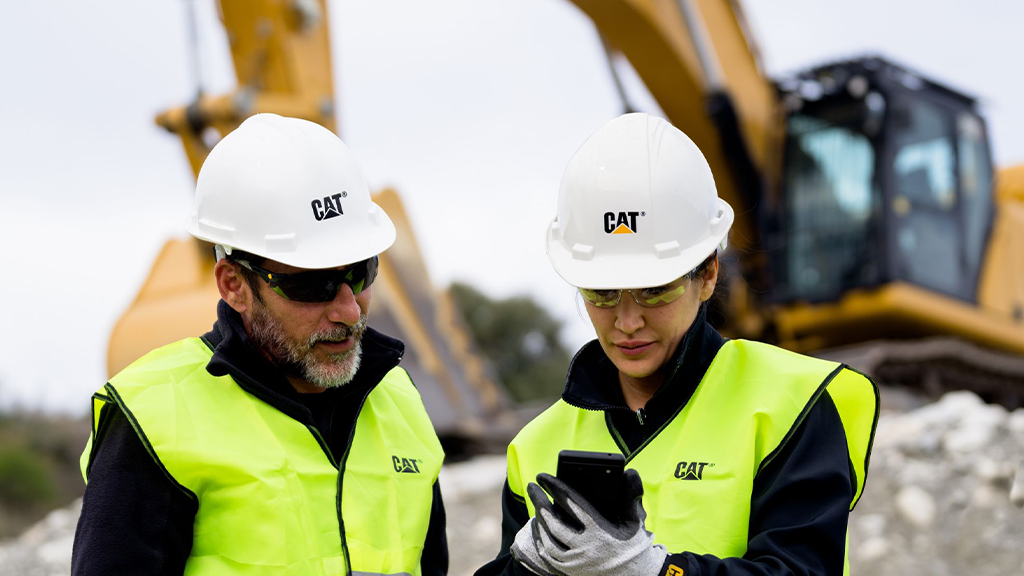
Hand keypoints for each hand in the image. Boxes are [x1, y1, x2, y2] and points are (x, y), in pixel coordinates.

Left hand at [519, 468, 667, 575]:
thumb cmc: (634, 545)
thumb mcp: (635, 522)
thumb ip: (631, 496)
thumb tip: (630, 472)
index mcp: (600, 533)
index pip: (572, 505)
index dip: (555, 488)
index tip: (543, 476)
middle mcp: (585, 549)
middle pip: (554, 522)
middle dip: (539, 502)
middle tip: (531, 487)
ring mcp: (576, 563)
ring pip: (547, 540)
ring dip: (538, 520)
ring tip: (536, 505)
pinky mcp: (570, 572)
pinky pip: (548, 556)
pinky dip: (540, 540)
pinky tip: (538, 527)